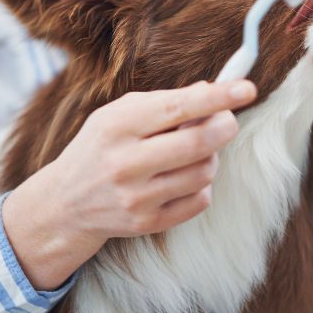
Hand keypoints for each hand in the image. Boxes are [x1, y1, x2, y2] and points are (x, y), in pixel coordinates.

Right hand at [2, 79, 256, 289]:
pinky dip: (201, 186)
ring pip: (204, 171)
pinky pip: (200, 200)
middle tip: (227, 121)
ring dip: (210, 157)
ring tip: (194, 152)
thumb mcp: (121, 114)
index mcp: (117, 126)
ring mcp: (136, 197)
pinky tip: (182, 179)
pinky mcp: (146, 224)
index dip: (218, 97)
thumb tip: (213, 91)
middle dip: (225, 126)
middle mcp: (124, 163)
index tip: (247, 88)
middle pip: (199, 143)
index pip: (178, 107)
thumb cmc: (102, 147)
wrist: (65, 203)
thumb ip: (166, 102)